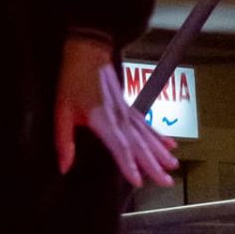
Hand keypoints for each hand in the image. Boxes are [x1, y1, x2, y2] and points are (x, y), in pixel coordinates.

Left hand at [54, 36, 178, 189]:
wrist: (88, 51)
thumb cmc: (71, 81)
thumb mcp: (61, 111)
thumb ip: (63, 141)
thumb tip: (64, 168)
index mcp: (102, 120)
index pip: (119, 146)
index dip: (128, 164)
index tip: (138, 181)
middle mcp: (119, 117)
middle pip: (139, 144)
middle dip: (153, 164)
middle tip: (167, 182)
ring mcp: (127, 111)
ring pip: (146, 135)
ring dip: (160, 151)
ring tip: (173, 166)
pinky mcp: (129, 106)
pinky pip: (146, 124)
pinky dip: (159, 135)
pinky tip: (170, 145)